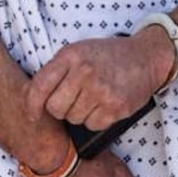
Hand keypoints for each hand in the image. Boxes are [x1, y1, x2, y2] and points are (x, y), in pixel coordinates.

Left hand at [26, 28, 175, 130]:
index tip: (32, 115)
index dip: (31, 105)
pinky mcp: (116, 107)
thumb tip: (33, 99)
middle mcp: (85, 72)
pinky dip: (96, 120)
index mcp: (71, 56)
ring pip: (74, 119)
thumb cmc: (107, 56)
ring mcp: (102, 90)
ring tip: (93, 98)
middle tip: (73, 100)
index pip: (40, 86)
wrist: (145, 57)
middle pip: (55, 109)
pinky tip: (104, 105)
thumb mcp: (78, 51)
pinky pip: (93, 125)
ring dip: (80, 114)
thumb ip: (57, 70)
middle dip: (61, 109)